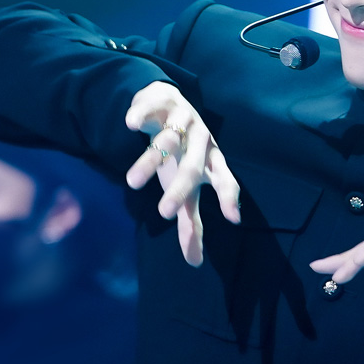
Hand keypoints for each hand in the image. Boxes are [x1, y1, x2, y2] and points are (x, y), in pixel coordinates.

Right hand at [124, 82, 241, 266]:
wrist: (168, 105)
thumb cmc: (181, 156)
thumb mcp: (186, 186)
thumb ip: (191, 222)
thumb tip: (195, 263)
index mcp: (212, 161)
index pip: (226, 180)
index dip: (230, 197)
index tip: (233, 219)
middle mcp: (202, 140)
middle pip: (192, 166)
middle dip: (180, 189)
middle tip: (165, 213)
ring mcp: (183, 119)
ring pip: (168, 141)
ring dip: (151, 161)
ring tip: (132, 183)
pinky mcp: (162, 101)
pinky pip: (152, 107)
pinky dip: (141, 114)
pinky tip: (129, 124)